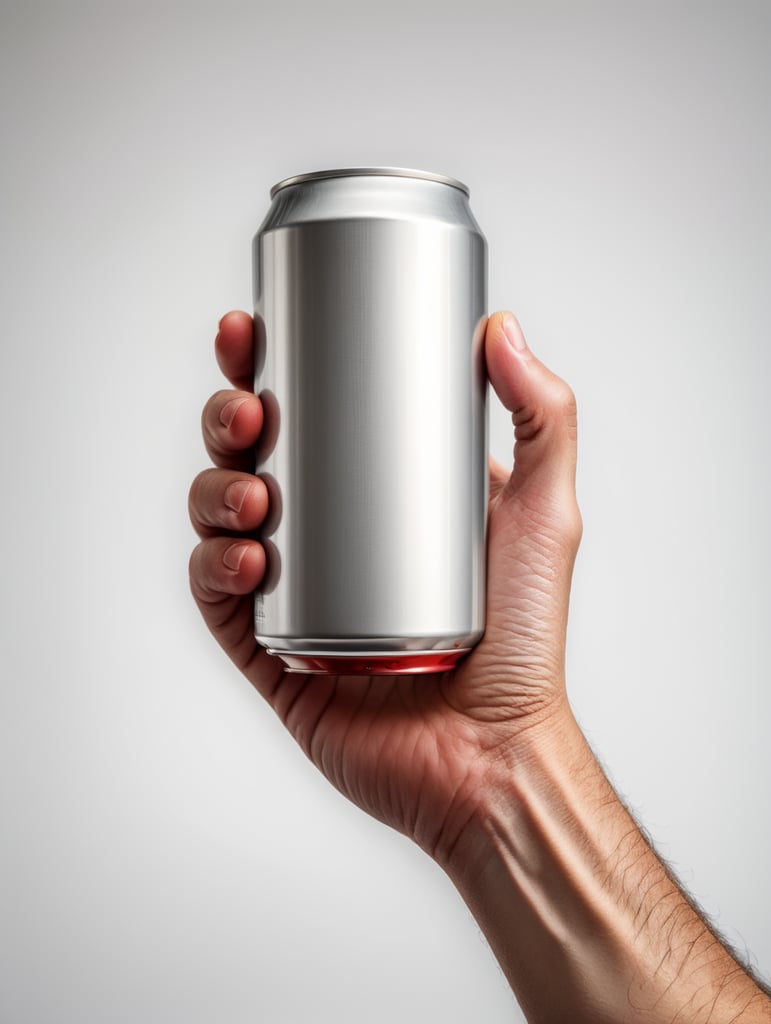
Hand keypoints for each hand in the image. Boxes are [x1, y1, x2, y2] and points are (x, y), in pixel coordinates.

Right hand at [188, 309, 581, 864]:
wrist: (491, 755)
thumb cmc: (524, 641)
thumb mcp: (545, 515)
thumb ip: (544, 418)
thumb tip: (501, 327)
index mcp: (381, 493)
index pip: (311, 416)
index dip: (266, 371)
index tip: (253, 334)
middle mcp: (333, 537)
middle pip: (253, 457)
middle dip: (229, 421)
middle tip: (247, 412)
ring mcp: (297, 591)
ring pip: (223, 520)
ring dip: (215, 491)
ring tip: (254, 495)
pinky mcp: (270, 650)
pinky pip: (218, 599)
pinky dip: (214, 569)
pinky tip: (244, 559)